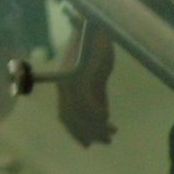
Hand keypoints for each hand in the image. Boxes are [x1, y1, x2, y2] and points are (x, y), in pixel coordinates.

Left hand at [57, 28, 118, 147]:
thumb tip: (102, 121)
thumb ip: (97, 99)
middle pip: (71, 117)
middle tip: (105, 142)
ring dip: (96, 128)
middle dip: (87, 133)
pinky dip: (98, 116)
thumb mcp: (97, 81)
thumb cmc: (97, 52)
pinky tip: (109, 122)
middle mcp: (63, 84)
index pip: (64, 115)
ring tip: (110, 135)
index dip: (75, 132)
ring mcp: (71, 80)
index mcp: (63, 85)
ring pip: (79, 113)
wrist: (98, 30)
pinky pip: (88, 103)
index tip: (88, 144)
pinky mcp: (82, 75)